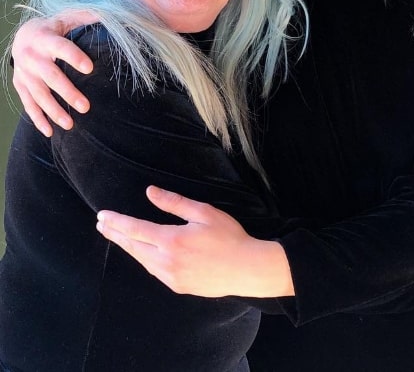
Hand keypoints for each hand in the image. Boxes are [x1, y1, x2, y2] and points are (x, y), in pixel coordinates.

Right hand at [12, 12, 96, 135]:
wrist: (22, 36)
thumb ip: (86, 17)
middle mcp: (31, 56)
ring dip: (53, 111)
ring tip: (71, 124)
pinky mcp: (20, 85)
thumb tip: (109, 15)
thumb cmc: (53, 28)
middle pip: (50, 76)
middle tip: (86, 107)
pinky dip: (37, 119)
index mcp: (45, 37)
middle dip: (67, 92)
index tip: (90, 68)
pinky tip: (50, 132)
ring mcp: (24, 73)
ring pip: (38, 94)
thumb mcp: (66, 17)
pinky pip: (28, 104)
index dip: (74, 57)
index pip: (61, 47)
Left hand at [96, 186, 293, 297]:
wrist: (247, 269)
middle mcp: (166, 261)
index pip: (135, 229)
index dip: (116, 222)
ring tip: (117, 236)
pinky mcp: (178, 286)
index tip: (102, 216)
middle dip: (115, 234)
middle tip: (102, 224)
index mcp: (171, 240)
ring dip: (128, 246)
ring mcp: (171, 277)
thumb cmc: (229, 236)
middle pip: (133, 246)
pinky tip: (141, 252)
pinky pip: (153, 270)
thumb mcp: (203, 212)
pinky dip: (143, 258)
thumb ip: (174, 202)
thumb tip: (149, 192)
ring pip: (141, 260)